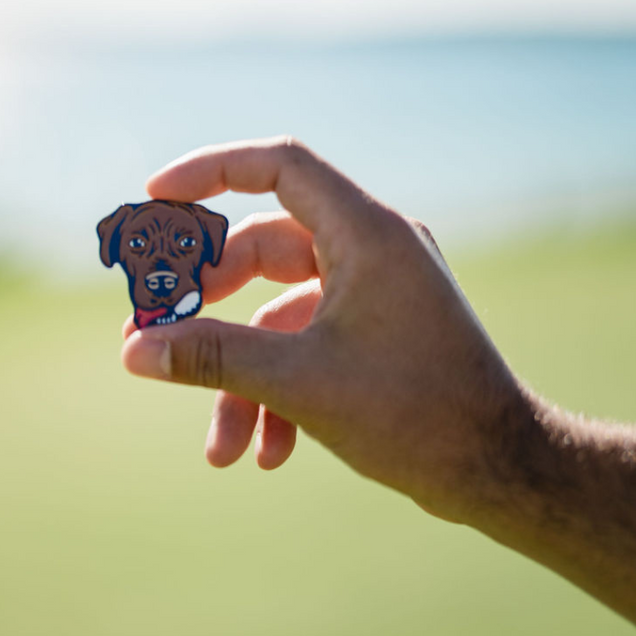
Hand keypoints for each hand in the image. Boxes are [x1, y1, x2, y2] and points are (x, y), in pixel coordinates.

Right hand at [121, 136, 529, 524]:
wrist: (501, 469)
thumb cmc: (417, 415)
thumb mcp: (301, 382)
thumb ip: (212, 358)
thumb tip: (134, 350)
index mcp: (365, 232)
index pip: (277, 165)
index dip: (210, 170)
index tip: (155, 196)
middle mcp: (372, 246)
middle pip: (264, 246)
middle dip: (209, 301)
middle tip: (155, 333)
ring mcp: (376, 287)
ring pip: (282, 310)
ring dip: (244, 373)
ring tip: (219, 446)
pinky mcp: (377, 327)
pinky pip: (310, 340)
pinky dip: (280, 387)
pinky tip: (267, 450)